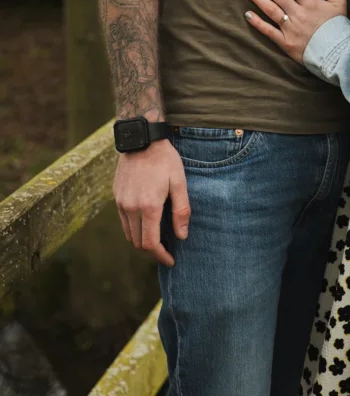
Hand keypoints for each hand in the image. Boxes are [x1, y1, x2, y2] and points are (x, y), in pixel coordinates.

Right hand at [113, 139, 190, 266]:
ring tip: (157, 237)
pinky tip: (146, 220)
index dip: (161, 256)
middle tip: (167, 249)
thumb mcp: (179, 182)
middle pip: (138, 243)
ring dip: (141, 240)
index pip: (150, 244)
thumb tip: (181, 236)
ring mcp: (121, 202)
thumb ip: (181, 211)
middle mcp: (131, 208)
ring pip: (128, 234)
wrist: (142, 139)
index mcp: (148, 206)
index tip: (171, 260)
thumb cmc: (164, 159)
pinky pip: (124, 220)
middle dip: (152, 250)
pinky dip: (134, 227)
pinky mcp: (117, 196)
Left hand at [243, 0, 346, 62]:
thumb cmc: (338, 28)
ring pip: (270, 9)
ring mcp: (290, 28)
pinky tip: (247, 14)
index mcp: (310, 3)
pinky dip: (257, 23)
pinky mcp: (285, 43)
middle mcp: (298, 13)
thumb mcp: (341, 3)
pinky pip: (268, 31)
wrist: (338, 54)